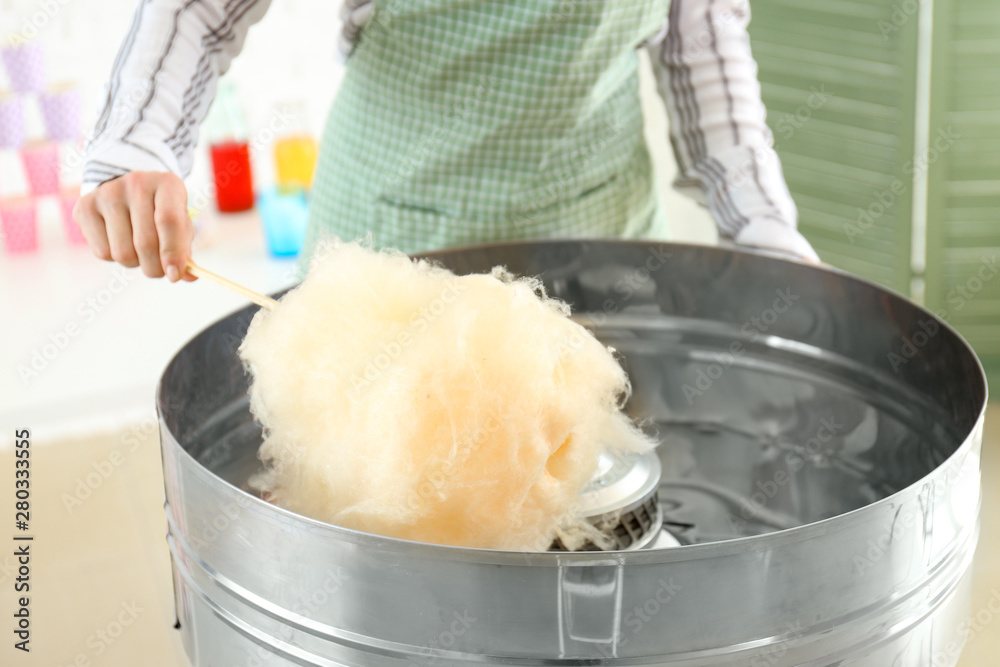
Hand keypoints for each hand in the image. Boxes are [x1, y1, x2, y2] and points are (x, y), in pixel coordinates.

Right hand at [73, 171, 196, 281]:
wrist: (126, 189)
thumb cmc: (160, 212)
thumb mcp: (180, 224)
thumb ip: (185, 250)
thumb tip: (190, 277)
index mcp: (168, 184)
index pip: (169, 220)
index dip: (173, 253)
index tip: (175, 275)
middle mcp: (136, 183)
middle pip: (145, 242)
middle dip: (155, 267)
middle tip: (160, 270)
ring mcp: (107, 193)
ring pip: (122, 253)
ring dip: (135, 263)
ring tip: (139, 250)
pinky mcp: (84, 207)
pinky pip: (102, 253)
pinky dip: (114, 258)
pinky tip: (120, 241)